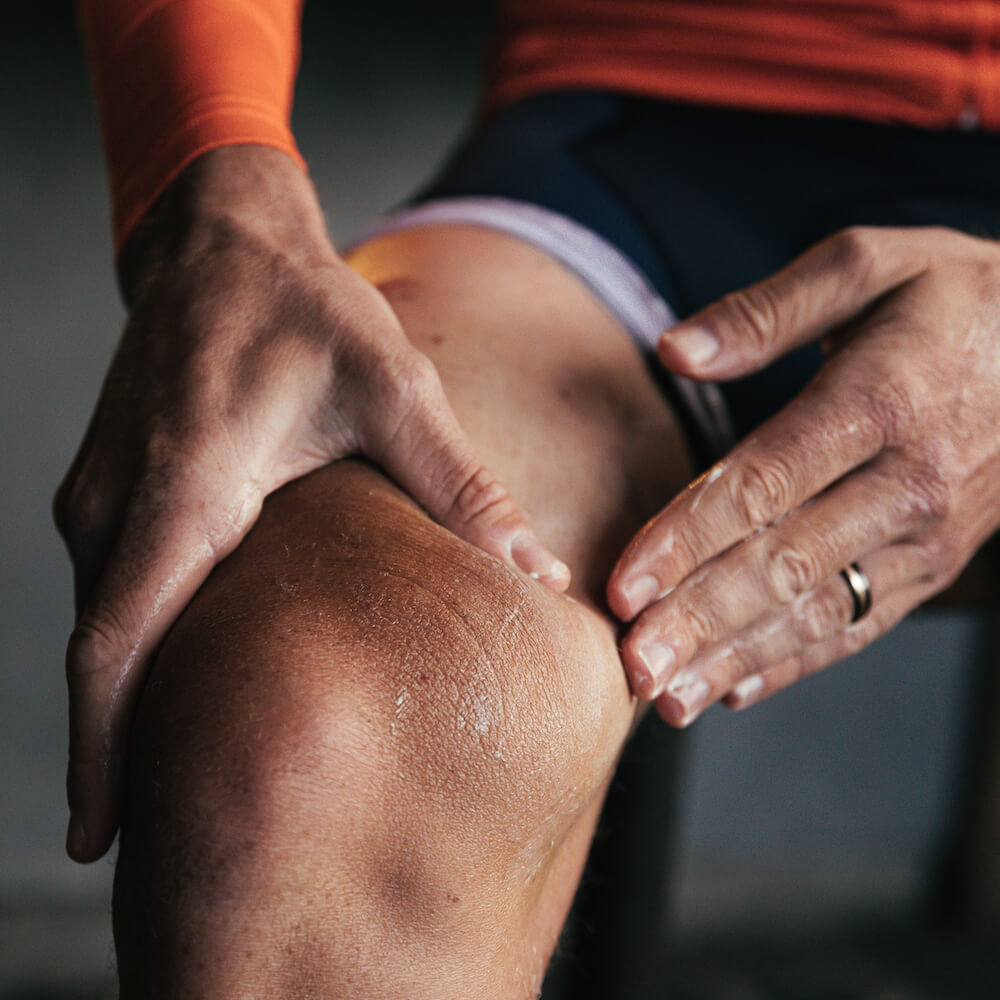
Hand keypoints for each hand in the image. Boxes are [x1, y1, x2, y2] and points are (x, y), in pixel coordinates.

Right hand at [54, 146, 568, 861]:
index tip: (96, 835)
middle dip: (112, 751)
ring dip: (126, 701)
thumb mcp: (394, 386)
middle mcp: (122, 499)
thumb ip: (460, 485)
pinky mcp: (110, 485)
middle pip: (101, 652)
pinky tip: (181, 681)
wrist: (221, 240)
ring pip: (105, 621)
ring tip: (171, 777)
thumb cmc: (304, 307)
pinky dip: (136, 645)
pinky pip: (114, 585)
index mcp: (189, 484)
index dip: (102, 745)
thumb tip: (536, 573)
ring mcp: (102, 492)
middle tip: (146, 844)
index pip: (119, 638)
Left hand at [607, 226, 999, 724]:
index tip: (625, 583)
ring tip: (668, 699)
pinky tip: (733, 688)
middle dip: (701, 619)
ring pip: (818, 611)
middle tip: (632, 663)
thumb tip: (675, 351)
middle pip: (787, 563)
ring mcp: (927, 534)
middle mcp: (908, 481)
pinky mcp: (933, 565)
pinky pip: (857, 625)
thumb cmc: (949, 296)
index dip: (689, 537)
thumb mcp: (868, 264)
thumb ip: (767, 310)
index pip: (767, 482)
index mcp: (882, 400)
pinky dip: (793, 663)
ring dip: (736, 658)